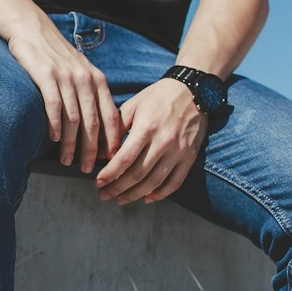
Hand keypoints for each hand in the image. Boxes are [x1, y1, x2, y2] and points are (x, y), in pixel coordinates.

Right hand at [7, 20, 122, 173]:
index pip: (111, 115)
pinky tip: (54, 139)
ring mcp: (66, 77)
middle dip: (92, 149)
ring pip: (74, 119)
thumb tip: (96, 125)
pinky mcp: (46, 75)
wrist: (32, 29)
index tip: (111, 159)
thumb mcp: (81, 70)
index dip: (112, 140)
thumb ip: (90, 93)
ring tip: (67, 160)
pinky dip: (55, 126)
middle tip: (88, 169)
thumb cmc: (56, 55)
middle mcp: (85, 79)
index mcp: (97, 80)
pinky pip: (54, 106)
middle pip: (93, 122)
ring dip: (71, 143)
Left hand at [94, 78, 207, 205]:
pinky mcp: (190, 157)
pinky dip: (160, 194)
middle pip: (137, 174)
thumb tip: (99, 152)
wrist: (193, 91)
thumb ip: (116, 128)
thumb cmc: (158, 97)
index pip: (125, 158)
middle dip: (117, 188)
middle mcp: (164, 141)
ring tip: (120, 199)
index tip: (98, 182)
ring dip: (135, 195)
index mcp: (147, 127)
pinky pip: (175, 182)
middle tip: (104, 194)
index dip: (110, 174)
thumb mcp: (133, 105)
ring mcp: (179, 151)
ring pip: (154, 182)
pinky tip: (146, 198)